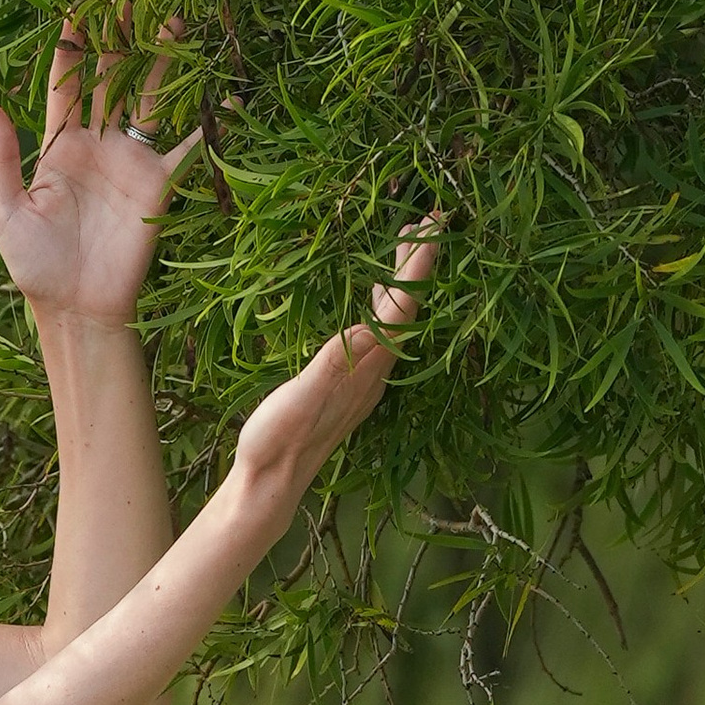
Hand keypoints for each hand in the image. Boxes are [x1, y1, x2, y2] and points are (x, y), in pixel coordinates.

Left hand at [0, 22, 200, 325]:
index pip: (67, 85)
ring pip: (149, 99)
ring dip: (162, 62)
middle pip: (112, 80)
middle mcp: (98, 145)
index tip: (77, 8)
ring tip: (176, 20)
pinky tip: (225, 93)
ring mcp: (131, 161)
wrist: (75, 310)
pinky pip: (186, 147)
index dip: (72, 48)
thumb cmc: (34, 266)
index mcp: (59, 147)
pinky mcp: (159, 184)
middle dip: (121, 39)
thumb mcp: (5, 211)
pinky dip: (208, 123)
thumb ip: (2, 158)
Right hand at [222, 220, 443, 550]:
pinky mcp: (351, 383)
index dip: (419, 267)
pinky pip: (380, 334)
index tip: (434, 227)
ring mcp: (366, 379)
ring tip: (405, 247)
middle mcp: (375, 372)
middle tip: (430, 220)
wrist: (270, 484)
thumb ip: (334, 363)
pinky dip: (384, 305)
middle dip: (420, 265)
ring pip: (396, 322)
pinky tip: (373, 298)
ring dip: (404, 283)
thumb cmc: (276, 441)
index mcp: (365, 367)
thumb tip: (367, 327)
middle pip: (409, 310)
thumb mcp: (299, 397)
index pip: (403, 308)